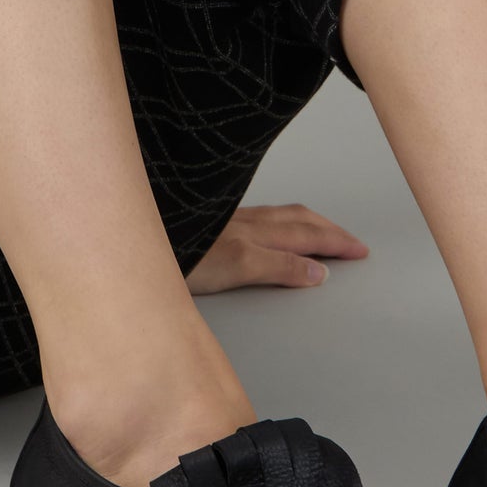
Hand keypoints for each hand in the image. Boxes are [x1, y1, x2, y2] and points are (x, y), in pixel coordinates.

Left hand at [183, 202, 369, 295]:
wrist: (131, 242)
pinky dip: (282, 220)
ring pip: (281, 216)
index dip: (331, 248)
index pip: (304, 242)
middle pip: (298, 224)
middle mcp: (244, 225)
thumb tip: (317, 271)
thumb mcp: (232, 268)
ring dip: (309, 222)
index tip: (354, 254)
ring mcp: (229, 221)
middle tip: (354, 243)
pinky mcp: (213, 221)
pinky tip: (274, 225)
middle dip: (330, 232)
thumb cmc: (174, 257)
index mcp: (252, 239)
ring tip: (325, 229)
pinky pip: (261, 216)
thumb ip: (277, 267)